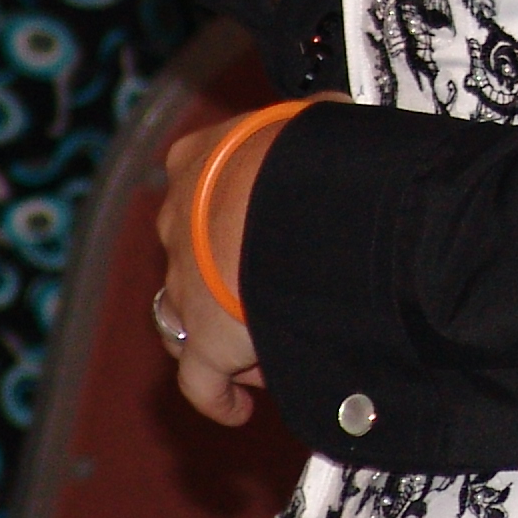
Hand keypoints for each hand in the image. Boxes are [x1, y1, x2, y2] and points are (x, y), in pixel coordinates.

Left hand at [151, 105, 335, 424]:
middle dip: (229, 275)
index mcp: (200, 159)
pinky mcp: (205, 342)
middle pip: (195, 256)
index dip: (237, 208)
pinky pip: (201, 382)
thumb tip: (339, 111)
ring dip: (222, 331)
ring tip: (266, 344)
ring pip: (190, 318)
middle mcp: (178, 221)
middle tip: (275, 286)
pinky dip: (218, 396)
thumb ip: (317, 121)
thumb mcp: (318, 115)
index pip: (203, 183)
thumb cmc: (316, 146)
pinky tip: (238, 406)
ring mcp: (185, 285)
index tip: (267, 221)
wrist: (299, 200)